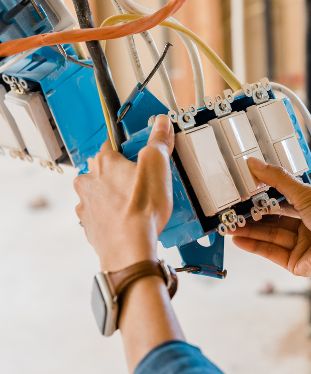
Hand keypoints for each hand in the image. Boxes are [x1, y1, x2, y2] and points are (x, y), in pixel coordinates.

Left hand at [74, 115, 174, 270]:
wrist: (129, 250)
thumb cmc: (140, 210)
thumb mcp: (157, 166)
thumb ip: (158, 142)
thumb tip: (161, 123)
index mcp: (103, 163)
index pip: (110, 145)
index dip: (127, 150)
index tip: (138, 156)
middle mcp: (88, 182)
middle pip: (101, 170)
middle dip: (117, 174)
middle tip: (140, 183)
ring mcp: (86, 206)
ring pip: (98, 194)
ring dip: (111, 197)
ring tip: (136, 205)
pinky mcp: (90, 228)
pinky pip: (99, 217)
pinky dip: (110, 218)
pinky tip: (126, 222)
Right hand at [232, 157, 310, 286]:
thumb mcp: (307, 195)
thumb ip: (278, 180)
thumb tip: (255, 163)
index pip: (283, 198)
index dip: (264, 194)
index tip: (244, 189)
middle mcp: (307, 226)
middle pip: (274, 219)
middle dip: (253, 215)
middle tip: (232, 209)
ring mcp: (301, 245)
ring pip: (269, 236)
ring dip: (249, 230)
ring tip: (229, 225)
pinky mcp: (295, 263)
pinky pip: (271, 252)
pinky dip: (254, 246)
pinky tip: (239, 239)